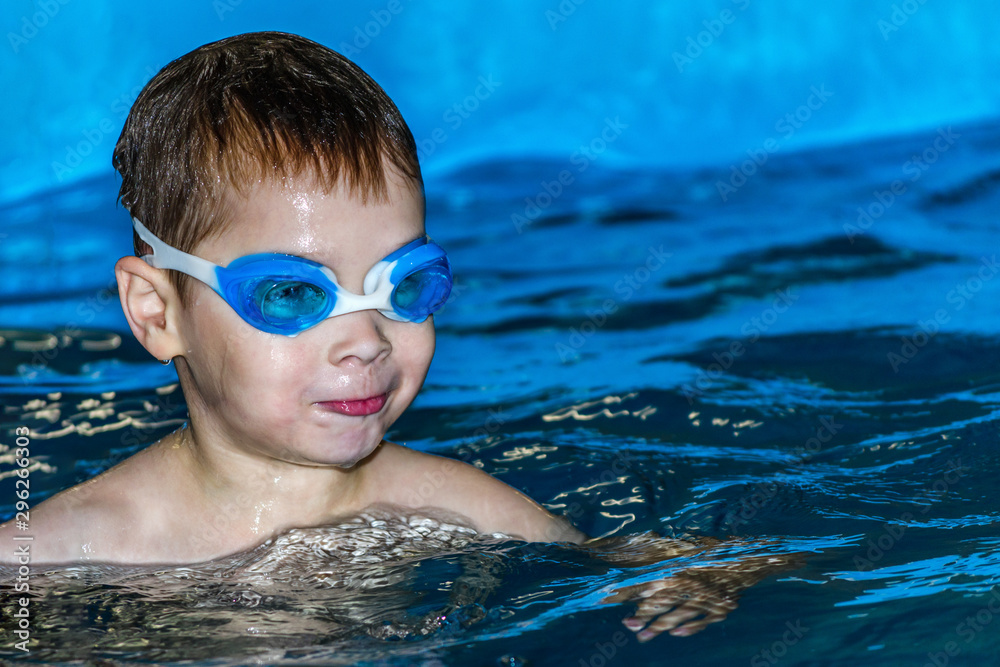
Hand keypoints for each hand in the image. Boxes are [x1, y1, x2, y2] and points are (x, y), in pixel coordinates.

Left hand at [600, 552, 797, 640]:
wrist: (751, 557)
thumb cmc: (715, 549)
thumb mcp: (689, 547)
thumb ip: (666, 552)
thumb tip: (642, 548)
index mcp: (680, 566)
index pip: (650, 583)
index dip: (631, 594)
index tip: (613, 602)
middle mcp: (691, 582)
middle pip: (661, 603)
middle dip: (643, 617)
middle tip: (629, 628)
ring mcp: (707, 597)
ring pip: (679, 615)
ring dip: (660, 627)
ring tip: (645, 636)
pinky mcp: (722, 607)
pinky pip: (703, 620)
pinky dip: (689, 628)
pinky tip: (676, 634)